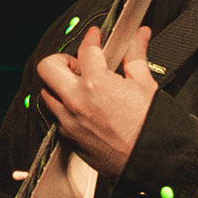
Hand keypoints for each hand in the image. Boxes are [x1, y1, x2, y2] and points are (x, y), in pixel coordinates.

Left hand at [31, 22, 156, 178]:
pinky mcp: (68, 138)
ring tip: (79, 86)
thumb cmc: (150, 128)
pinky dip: (64, 108)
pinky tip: (82, 108)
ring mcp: (69, 121)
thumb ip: (136, 56)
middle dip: (61, 60)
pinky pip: (55, 116)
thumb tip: (138, 38)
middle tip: (77, 63)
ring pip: (47, 94)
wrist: (150, 160)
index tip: (95, 37)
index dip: (92, 38)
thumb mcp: (145, 85)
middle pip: (48, 68)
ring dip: (60, 86)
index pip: (86, 49)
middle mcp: (77, 101)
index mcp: (96, 84)